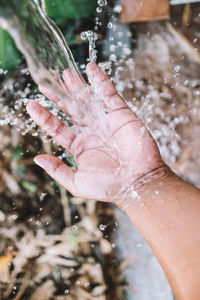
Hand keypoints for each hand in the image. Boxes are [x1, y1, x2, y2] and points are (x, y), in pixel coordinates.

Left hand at [27, 63, 162, 207]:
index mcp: (79, 145)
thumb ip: (57, 170)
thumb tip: (38, 158)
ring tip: (64, 72)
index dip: (45, 116)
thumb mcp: (77, 182)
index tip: (32, 105)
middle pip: (71, 109)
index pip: (58, 127)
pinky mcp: (120, 113)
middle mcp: (90, 131)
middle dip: (59, 95)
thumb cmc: (109, 186)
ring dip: (76, 85)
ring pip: (87, 98)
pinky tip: (90, 68)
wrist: (138, 182)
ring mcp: (105, 121)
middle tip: (47, 80)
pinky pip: (108, 93)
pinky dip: (100, 80)